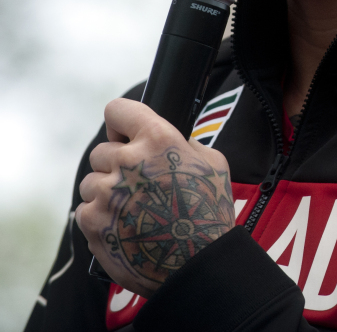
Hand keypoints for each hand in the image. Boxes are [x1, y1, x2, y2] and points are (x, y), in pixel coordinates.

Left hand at [76, 98, 234, 296]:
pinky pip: (85, 210)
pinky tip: (125, 227)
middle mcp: (128, 162)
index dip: (121, 122)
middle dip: (117, 164)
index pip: (118, 110)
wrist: (198, 262)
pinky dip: (101, 217)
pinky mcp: (91, 222)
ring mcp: (106, 193)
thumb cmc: (211, 212)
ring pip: (91, 182)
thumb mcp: (214, 163)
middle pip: (102, 151)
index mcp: (158, 140)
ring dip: (107, 192)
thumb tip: (166, 139)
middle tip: (139, 184)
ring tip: (133, 210)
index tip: (125, 134)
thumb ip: (184, 144)